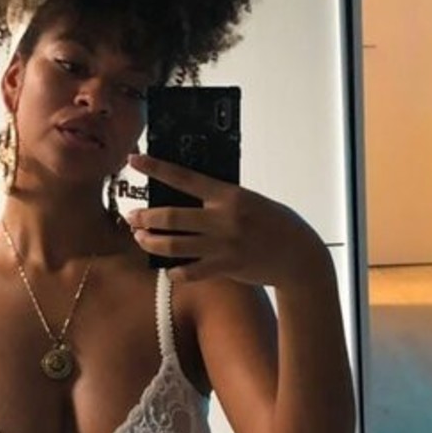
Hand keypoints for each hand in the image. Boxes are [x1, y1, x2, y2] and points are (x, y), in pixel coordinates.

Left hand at [125, 151, 326, 288]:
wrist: (299, 256)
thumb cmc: (275, 223)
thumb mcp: (250, 201)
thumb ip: (222, 200)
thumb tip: (189, 197)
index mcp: (229, 195)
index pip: (185, 178)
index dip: (157, 168)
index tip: (134, 161)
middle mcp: (223, 219)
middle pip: (172, 217)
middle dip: (145, 217)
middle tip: (132, 217)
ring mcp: (223, 245)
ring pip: (174, 245)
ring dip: (151, 242)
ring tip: (141, 238)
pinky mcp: (226, 267)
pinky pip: (190, 272)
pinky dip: (175, 271)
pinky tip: (169, 268)